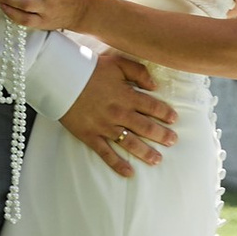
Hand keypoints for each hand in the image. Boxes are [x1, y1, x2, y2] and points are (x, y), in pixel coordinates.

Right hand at [59, 50, 176, 176]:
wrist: (62, 79)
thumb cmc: (90, 69)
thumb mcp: (117, 62)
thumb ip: (138, 71)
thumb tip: (154, 85)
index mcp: (127, 95)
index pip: (152, 106)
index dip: (165, 113)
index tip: (174, 119)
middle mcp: (119, 113)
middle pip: (146, 127)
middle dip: (161, 135)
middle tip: (173, 141)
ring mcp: (105, 127)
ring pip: (130, 143)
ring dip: (146, 152)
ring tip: (157, 160)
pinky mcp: (91, 136)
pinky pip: (106, 154)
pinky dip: (118, 165)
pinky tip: (129, 173)